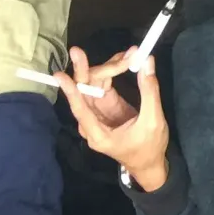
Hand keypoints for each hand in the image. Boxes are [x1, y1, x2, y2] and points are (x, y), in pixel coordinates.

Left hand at [57, 47, 169, 188]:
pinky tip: (126, 60)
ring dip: (109, 67)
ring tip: (131, 54)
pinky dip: (113, 70)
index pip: (80, 109)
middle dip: (93, 69)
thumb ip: (149, 91)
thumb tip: (146, 62)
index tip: (60, 76)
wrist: (149, 162)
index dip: (71, 91)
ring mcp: (97, 113)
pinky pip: (103, 83)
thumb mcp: (153, 121)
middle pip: (85, 92)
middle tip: (91, 52)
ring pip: (94, 84)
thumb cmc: (149, 148)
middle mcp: (92, 122)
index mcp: (98, 134)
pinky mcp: (105, 105)